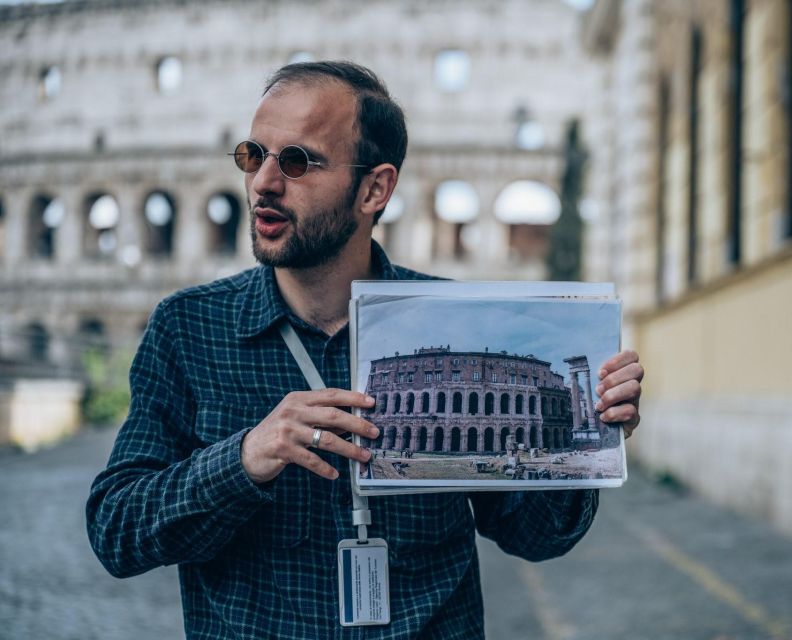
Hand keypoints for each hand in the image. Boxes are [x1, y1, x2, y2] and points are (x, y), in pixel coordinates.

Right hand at [240, 389, 378, 483]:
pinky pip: (311, 460)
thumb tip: (352, 422)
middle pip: (333, 415)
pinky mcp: (283, 449)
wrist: (247, 452)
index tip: (371, 402)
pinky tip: (335, 474)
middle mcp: (293, 411)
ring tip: (363, 456)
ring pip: (326, 439)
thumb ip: (321, 418)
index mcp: (299, 399)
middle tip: (374, 432)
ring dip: (349, 449)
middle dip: (357, 424)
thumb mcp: (297, 418)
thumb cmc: (277, 433)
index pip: (331, 394)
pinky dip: (325, 468)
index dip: (353, 397)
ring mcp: (288, 430)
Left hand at [594, 350, 642, 437]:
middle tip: (598, 389)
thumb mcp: (588, 386)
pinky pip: (631, 411)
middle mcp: (632, 384)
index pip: (632, 356)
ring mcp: (634, 400)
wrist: (595, 430)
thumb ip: (588, 375)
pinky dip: (614, 413)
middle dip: (614, 378)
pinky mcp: (634, 418)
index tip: (600, 372)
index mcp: (622, 373)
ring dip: (613, 395)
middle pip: (636, 370)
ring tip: (599, 404)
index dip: (618, 360)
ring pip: (635, 388)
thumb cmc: (590, 403)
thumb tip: (574, 365)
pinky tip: (603, 417)